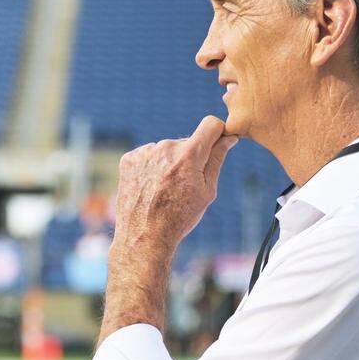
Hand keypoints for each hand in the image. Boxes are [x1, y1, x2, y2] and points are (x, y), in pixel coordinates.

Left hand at [110, 115, 236, 265]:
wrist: (144, 235)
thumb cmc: (181, 216)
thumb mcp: (207, 191)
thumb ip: (217, 159)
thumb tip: (229, 137)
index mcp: (189, 155)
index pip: (211, 124)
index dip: (217, 133)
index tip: (216, 143)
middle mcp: (165, 148)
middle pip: (187, 142)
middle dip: (190, 157)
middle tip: (183, 185)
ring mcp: (145, 152)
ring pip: (166, 149)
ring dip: (169, 162)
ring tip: (164, 189)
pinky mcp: (129, 159)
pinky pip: (148, 155)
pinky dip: (151, 167)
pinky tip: (150, 187)